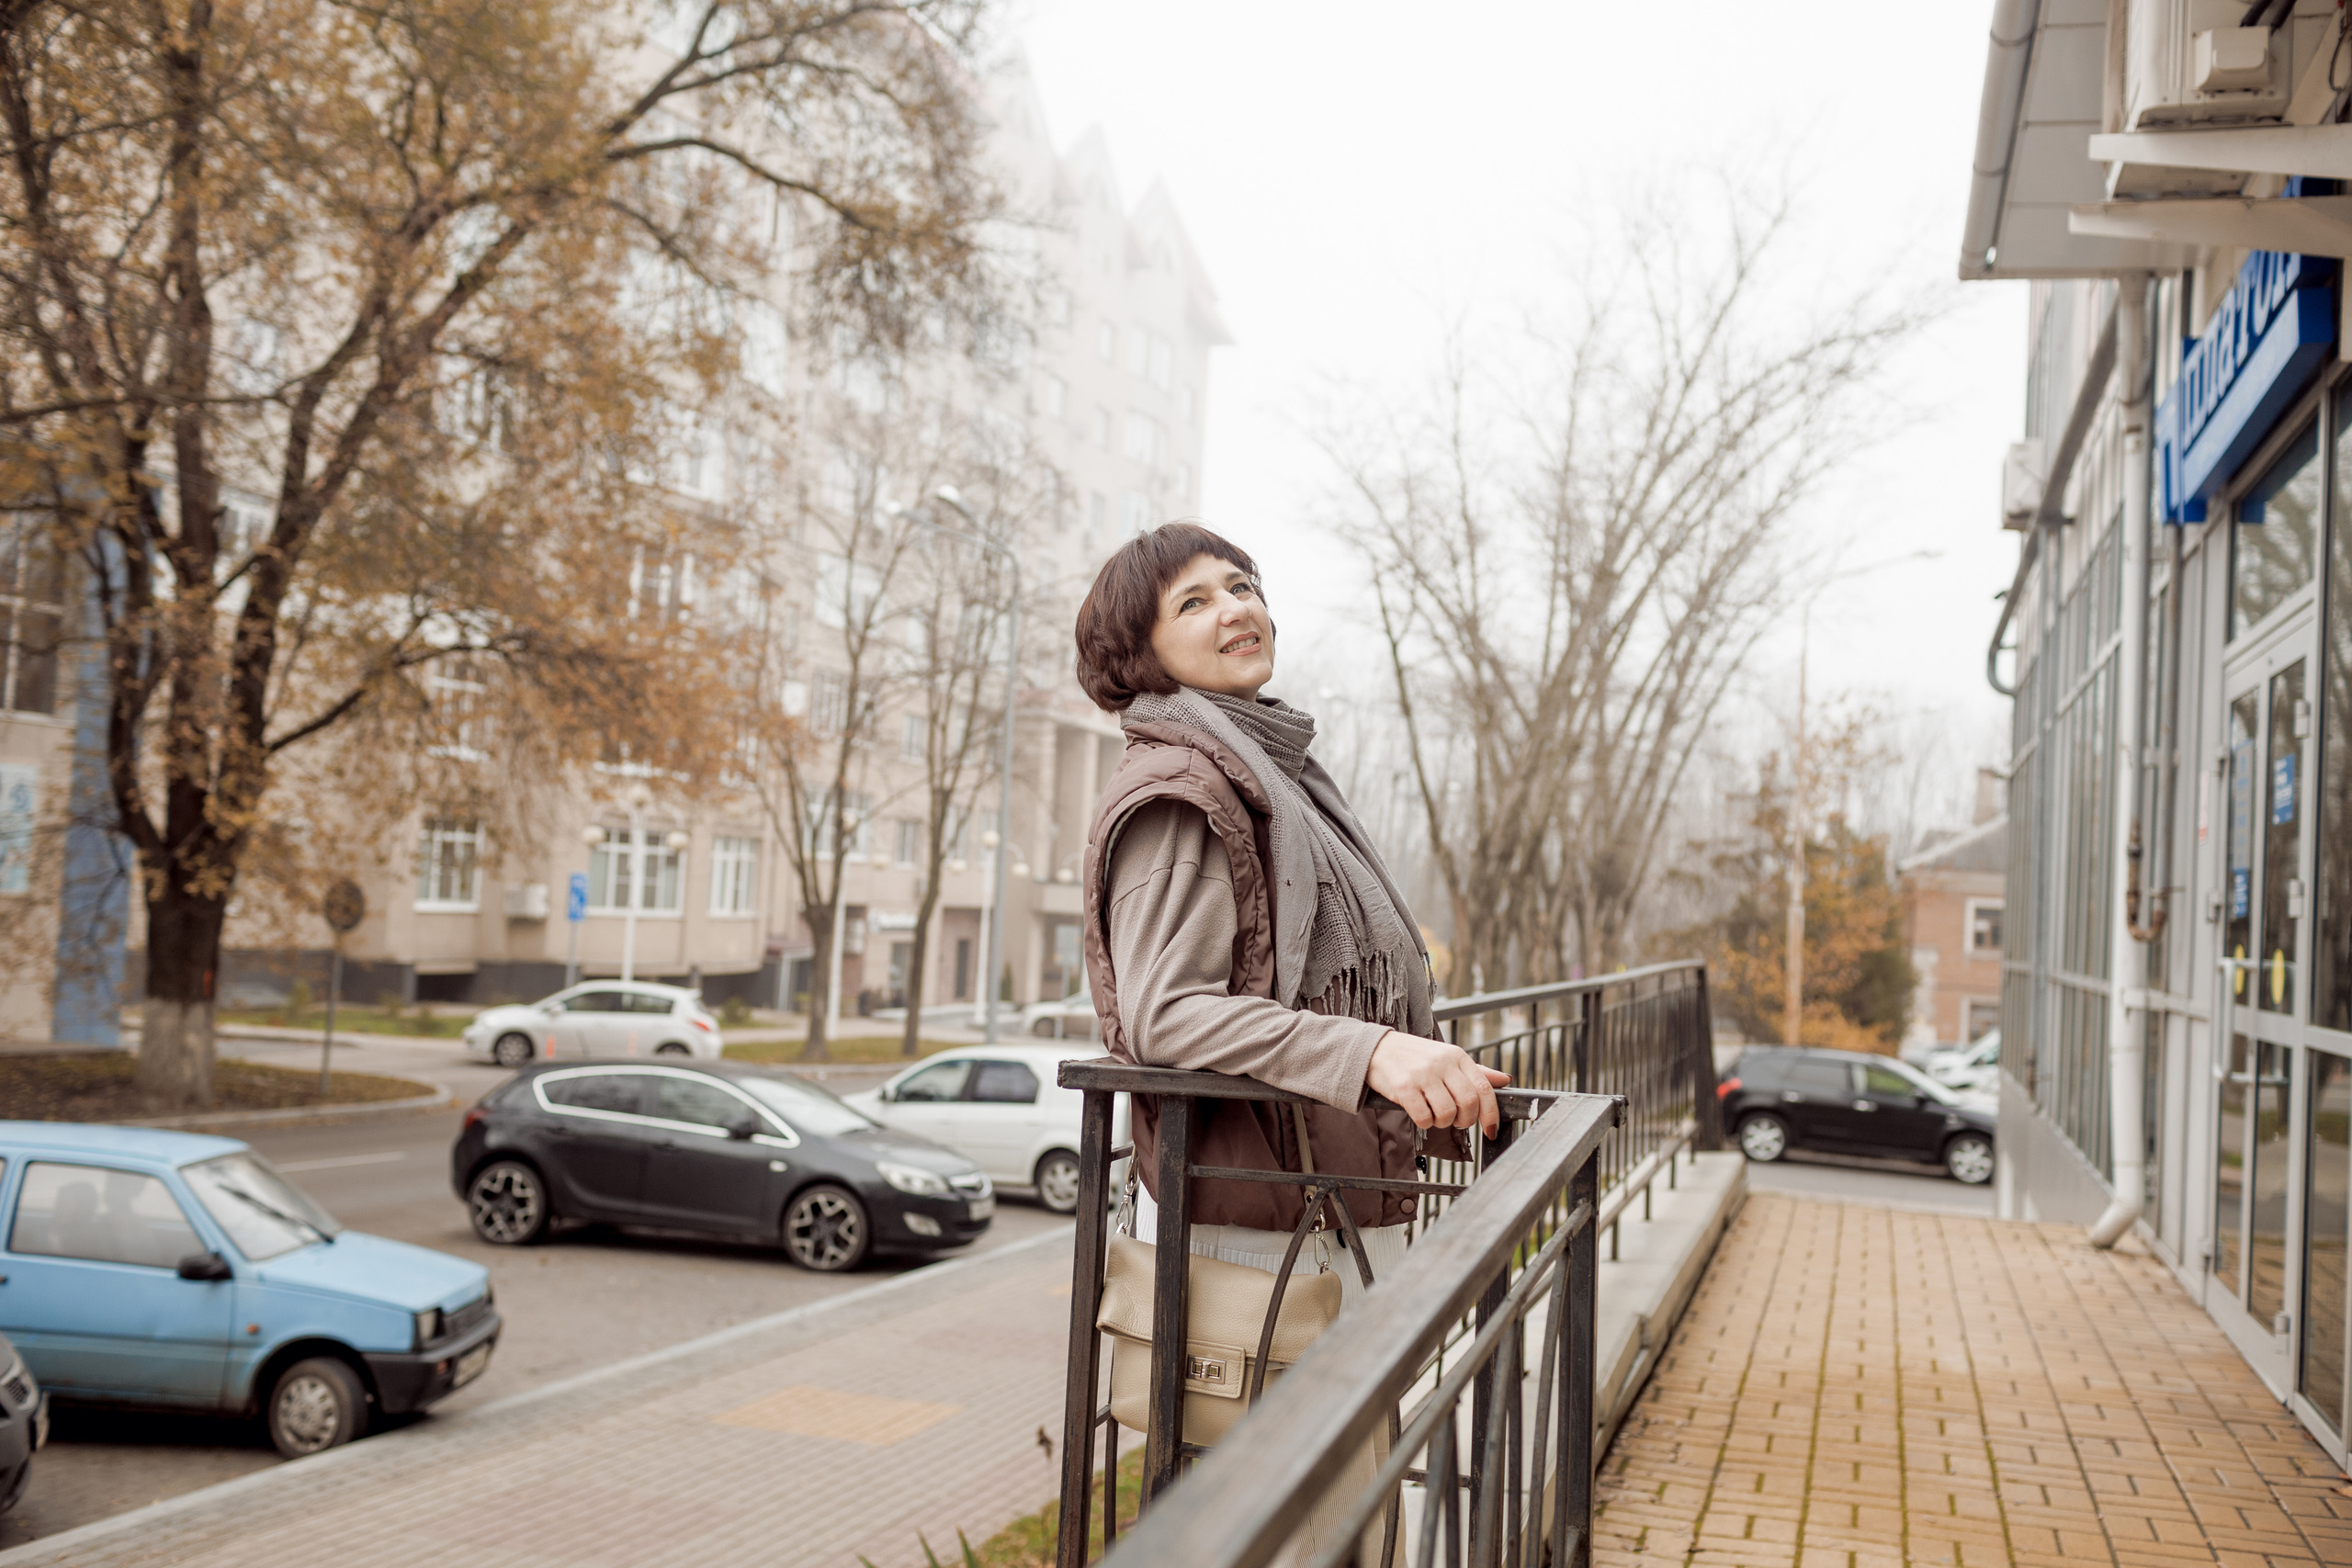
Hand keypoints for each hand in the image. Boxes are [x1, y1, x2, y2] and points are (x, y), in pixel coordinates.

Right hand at [1365, 1032, 1511, 1137]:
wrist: (1376, 1048)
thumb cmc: (1415, 1056)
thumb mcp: (1447, 1057)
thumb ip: (1476, 1072)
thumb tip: (1505, 1081)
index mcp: (1456, 1056)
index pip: (1484, 1088)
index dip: (1491, 1114)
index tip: (1491, 1131)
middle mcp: (1442, 1063)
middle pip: (1468, 1103)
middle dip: (1465, 1121)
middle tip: (1456, 1122)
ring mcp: (1423, 1074)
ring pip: (1447, 1113)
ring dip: (1442, 1122)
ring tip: (1434, 1114)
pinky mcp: (1404, 1086)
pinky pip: (1424, 1117)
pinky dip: (1425, 1123)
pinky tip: (1419, 1113)